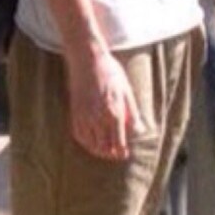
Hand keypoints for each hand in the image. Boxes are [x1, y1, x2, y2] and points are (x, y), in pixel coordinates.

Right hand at [66, 45, 142, 160]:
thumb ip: (132, 112)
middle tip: (116, 155)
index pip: (118, 141)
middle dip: (111, 153)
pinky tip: (90, 142)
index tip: (124, 155)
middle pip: (104, 146)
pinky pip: (79, 134)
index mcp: (114, 112)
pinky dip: (85, 142)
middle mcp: (98, 117)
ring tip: (105, 152)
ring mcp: (84, 116)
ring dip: (98, 150)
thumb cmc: (110, 72)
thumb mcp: (126, 90)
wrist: (86, 59)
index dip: (121, 151)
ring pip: (90, 143)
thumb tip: (139, 129)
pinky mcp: (74, 112)